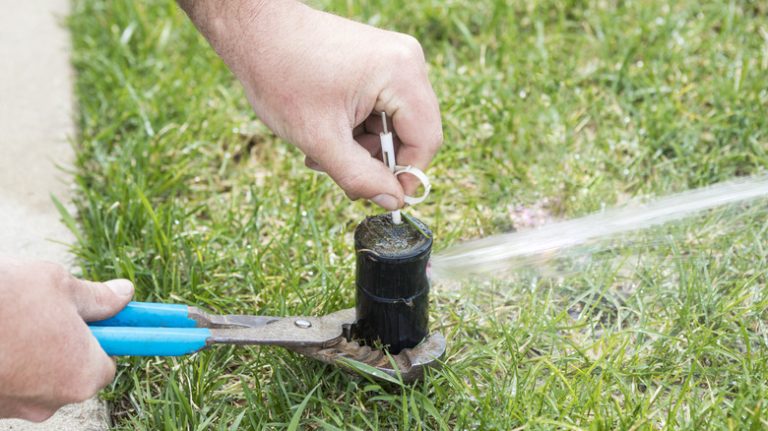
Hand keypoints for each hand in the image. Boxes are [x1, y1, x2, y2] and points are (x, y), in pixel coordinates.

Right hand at [0, 258, 133, 421]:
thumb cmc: (8, 297)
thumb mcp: (61, 287)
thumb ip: (98, 298)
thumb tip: (125, 294)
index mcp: (82, 375)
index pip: (106, 365)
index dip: (101, 340)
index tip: (93, 323)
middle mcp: (50, 403)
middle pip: (68, 375)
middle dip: (61, 347)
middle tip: (43, 314)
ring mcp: (12, 410)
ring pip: (32, 380)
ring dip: (27, 355)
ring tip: (9, 322)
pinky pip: (3, 383)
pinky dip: (1, 364)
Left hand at [180, 0, 442, 209]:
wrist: (255, 30)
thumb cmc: (281, 75)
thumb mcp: (320, 138)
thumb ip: (359, 176)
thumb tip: (393, 201)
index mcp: (401, 74)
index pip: (425, 139)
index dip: (407, 175)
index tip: (381, 197)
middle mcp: (407, 61)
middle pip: (411, 132)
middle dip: (375, 159)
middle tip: (337, 171)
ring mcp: (394, 58)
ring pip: (393, 124)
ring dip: (361, 146)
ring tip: (320, 150)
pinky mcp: (378, 61)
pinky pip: (382, 107)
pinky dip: (357, 127)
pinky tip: (326, 130)